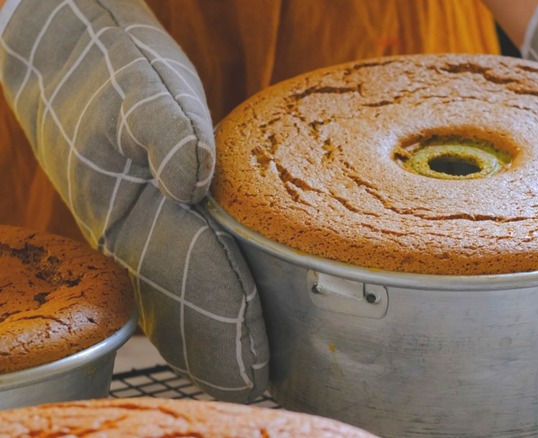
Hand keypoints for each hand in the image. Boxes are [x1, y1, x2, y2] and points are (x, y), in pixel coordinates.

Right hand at [0, 0, 268, 399]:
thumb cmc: (110, 71)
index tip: (256, 360)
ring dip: (209, 338)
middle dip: (219, 347)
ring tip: (245, 377)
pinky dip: (201, 304)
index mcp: (135, 208)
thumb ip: (167, 133)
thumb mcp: (141, 90)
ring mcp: (141, 228)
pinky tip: (220, 324)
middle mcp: (137, 230)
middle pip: (181, 304)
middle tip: (255, 388)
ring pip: (176, 298)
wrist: (72, 57)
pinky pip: (177, 273)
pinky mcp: (153, 215)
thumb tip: (190, 180)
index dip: (227, 316)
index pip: (192, 273)